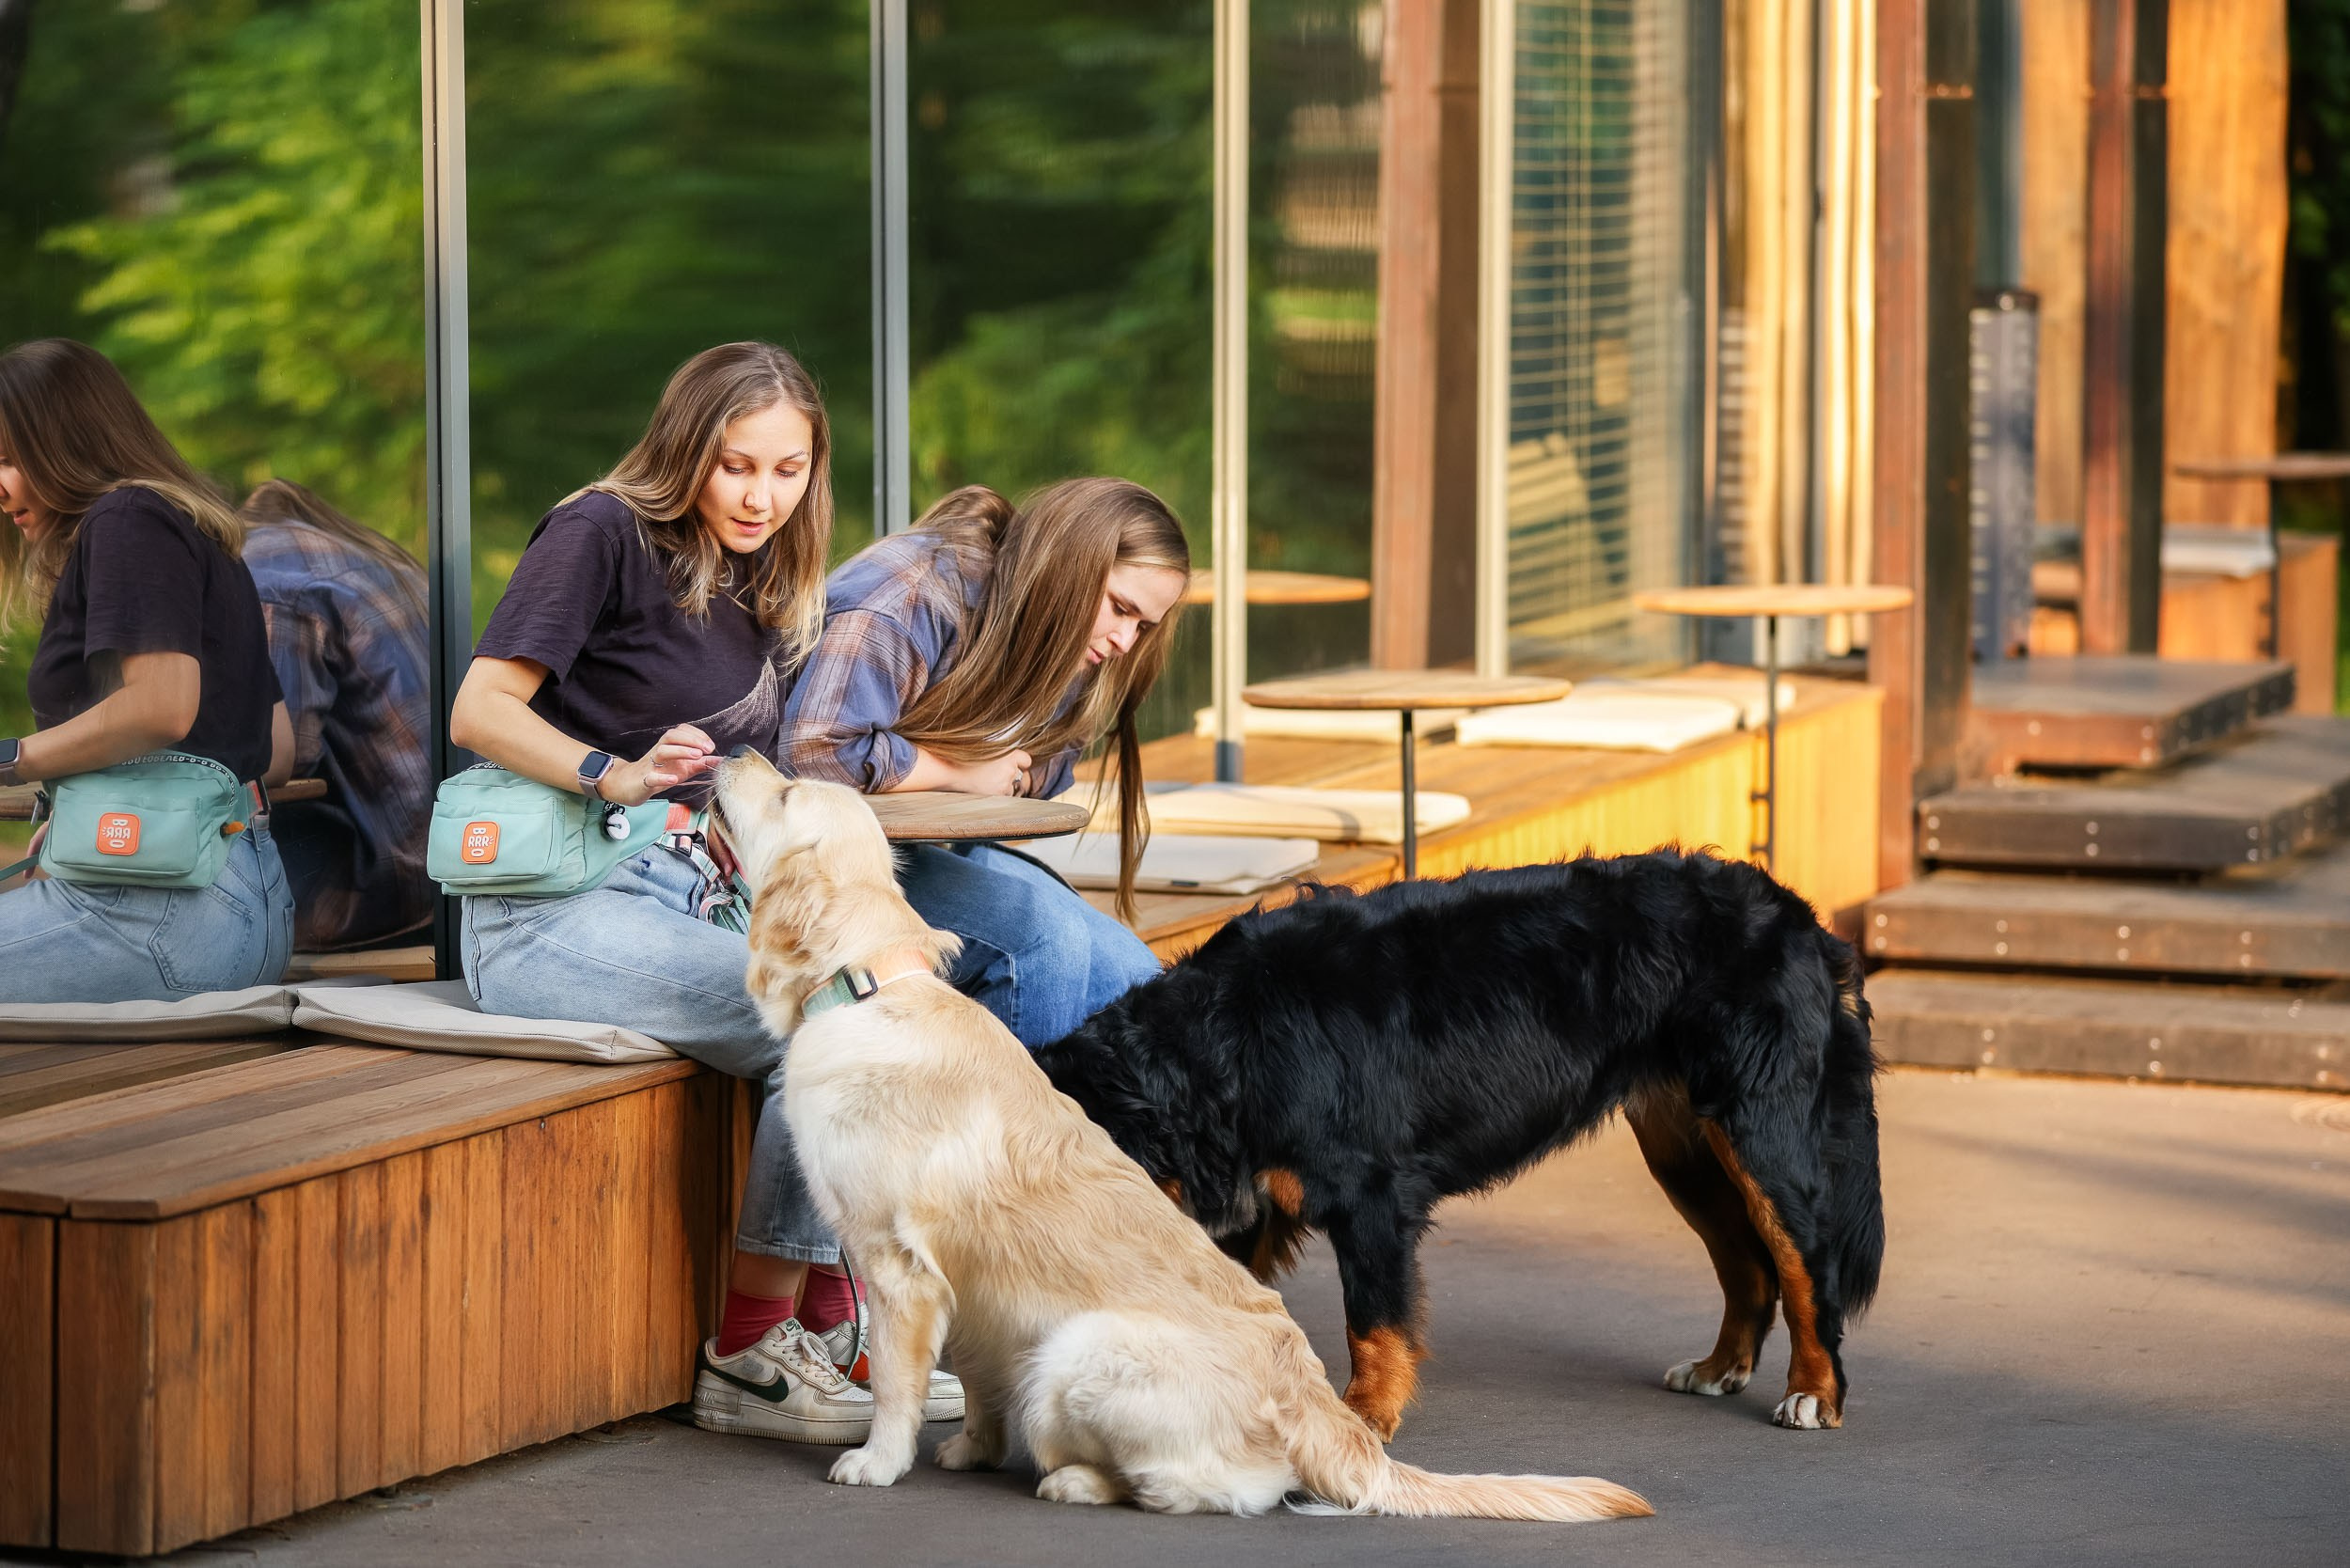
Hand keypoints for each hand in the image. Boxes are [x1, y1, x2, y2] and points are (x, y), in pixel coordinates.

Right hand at [601, 725, 718, 805]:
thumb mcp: (684, 768)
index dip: (697, 735)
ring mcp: (650, 765)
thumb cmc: (659, 773)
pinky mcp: (644, 780)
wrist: (630, 785)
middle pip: (671, 736)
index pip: (681, 731)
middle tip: (707, 748)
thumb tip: (720, 760)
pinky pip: (651, 776)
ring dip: (681, 751)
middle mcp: (659, 751)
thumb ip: (701, 764)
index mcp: (668, 746)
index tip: (710, 745)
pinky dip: (662, 777)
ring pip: (662, 751)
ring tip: (697, 756)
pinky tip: (674, 779)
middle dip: (691, 739)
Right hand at [945, 748, 1032, 796]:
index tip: (1018, 765)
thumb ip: (1002, 754)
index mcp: (1008, 754)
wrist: (949, 770)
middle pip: (1018, 774)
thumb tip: (1012, 759)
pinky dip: (995, 795)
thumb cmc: (964, 757)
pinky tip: (981, 788)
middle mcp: (1009, 769)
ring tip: (983, 781)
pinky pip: (1002, 797)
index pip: (1026, 760)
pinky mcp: (997, 797)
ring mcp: (1004, 785)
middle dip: (1008, 775)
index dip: (1020, 763)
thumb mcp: (986, 748)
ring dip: (1002, 786)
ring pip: (1011, 788)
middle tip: (991, 773)